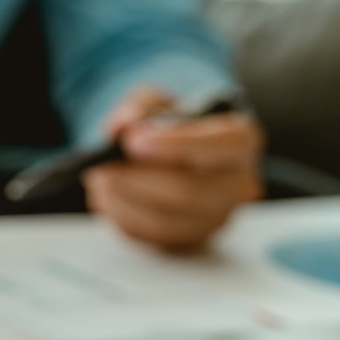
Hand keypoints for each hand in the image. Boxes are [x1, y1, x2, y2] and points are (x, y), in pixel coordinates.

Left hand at [83, 87, 263, 250]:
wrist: (169, 151)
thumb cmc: (169, 124)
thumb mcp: (155, 101)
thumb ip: (137, 109)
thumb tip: (116, 130)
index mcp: (241, 140)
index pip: (221, 146)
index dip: (175, 145)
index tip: (133, 141)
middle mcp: (238, 184)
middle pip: (190, 191)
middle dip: (137, 178)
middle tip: (102, 165)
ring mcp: (216, 217)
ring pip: (166, 220)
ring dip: (123, 200)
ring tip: (99, 178)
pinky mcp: (190, 238)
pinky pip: (152, 237)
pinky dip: (122, 216)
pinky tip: (107, 196)